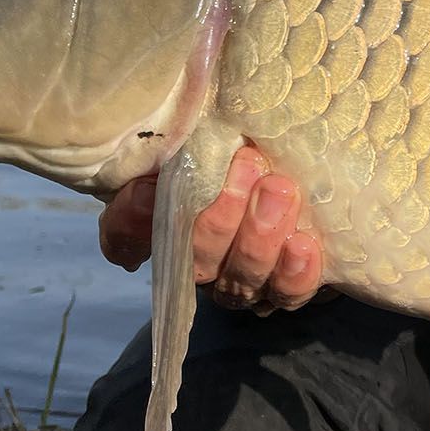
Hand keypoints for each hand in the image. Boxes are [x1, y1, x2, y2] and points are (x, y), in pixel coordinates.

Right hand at [97, 146, 325, 312]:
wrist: (303, 165)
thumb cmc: (249, 148)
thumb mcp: (208, 137)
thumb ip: (178, 148)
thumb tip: (151, 178)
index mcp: (166, 223)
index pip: (126, 235)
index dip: (130, 221)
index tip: (144, 191)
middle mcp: (199, 262)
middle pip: (197, 258)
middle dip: (219, 215)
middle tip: (248, 164)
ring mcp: (243, 281)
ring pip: (241, 278)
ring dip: (258, 236)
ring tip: (281, 190)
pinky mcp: (288, 287)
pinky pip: (287, 293)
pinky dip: (293, 274)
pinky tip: (302, 245)